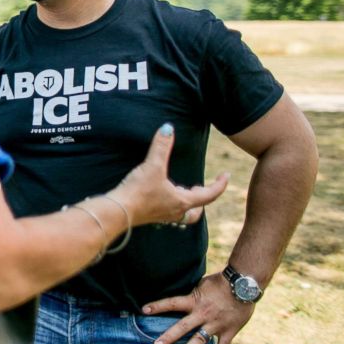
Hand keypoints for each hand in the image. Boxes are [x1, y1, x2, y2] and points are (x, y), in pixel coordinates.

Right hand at [112, 124, 228, 226]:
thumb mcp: (152, 166)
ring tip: (181, 191)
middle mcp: (175, 211)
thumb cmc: (139, 191)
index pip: (209, 195)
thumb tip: (168, 127)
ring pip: (181, 213)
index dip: (220, 184)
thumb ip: (161, 146)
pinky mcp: (149, 216)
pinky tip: (159, 195)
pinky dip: (169, 204)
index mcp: (182, 201)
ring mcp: (162, 216)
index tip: (226, 175)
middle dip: (200, 198)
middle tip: (199, 187)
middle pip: (196, 210)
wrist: (118, 212)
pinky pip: (166, 213)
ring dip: (184, 203)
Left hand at [142, 272, 253, 343]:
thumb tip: (183, 297)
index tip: (144, 310)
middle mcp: (203, 314)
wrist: (244, 284)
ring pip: (199, 341)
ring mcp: (216, 324)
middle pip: (182, 327)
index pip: (172, 303)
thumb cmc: (222, 281)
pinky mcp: (229, 331)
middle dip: (168, 337)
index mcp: (195, 300)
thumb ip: (193, 294)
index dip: (157, 306)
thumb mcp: (202, 284)